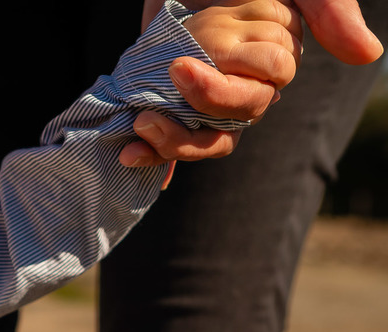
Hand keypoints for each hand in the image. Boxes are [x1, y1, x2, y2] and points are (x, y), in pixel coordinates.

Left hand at [125, 0, 382, 167]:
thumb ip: (330, 11)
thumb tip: (367, 54)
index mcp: (267, 67)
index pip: (252, 101)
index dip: (220, 94)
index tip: (181, 69)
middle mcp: (237, 86)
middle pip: (223, 128)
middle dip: (189, 124)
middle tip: (152, 105)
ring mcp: (199, 93)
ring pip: (196, 138)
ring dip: (167, 143)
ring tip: (137, 126)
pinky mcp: (166, 95)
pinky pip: (165, 133)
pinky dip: (149, 152)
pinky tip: (129, 155)